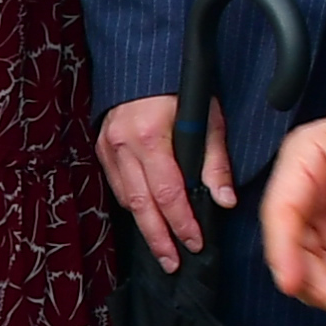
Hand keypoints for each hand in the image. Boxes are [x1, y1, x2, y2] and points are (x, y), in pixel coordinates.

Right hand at [98, 92, 231, 268]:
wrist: (144, 62)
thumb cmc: (180, 86)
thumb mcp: (208, 117)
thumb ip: (215, 161)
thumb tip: (223, 201)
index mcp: (150, 136)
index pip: (168, 193)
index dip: (182, 223)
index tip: (195, 243)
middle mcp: (123, 144)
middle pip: (141, 205)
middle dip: (159, 238)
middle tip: (173, 262)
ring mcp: (108, 147)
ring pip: (127, 199)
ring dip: (146, 226)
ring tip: (163, 247)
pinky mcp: (102, 148)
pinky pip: (118, 186)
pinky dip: (134, 204)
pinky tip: (148, 215)